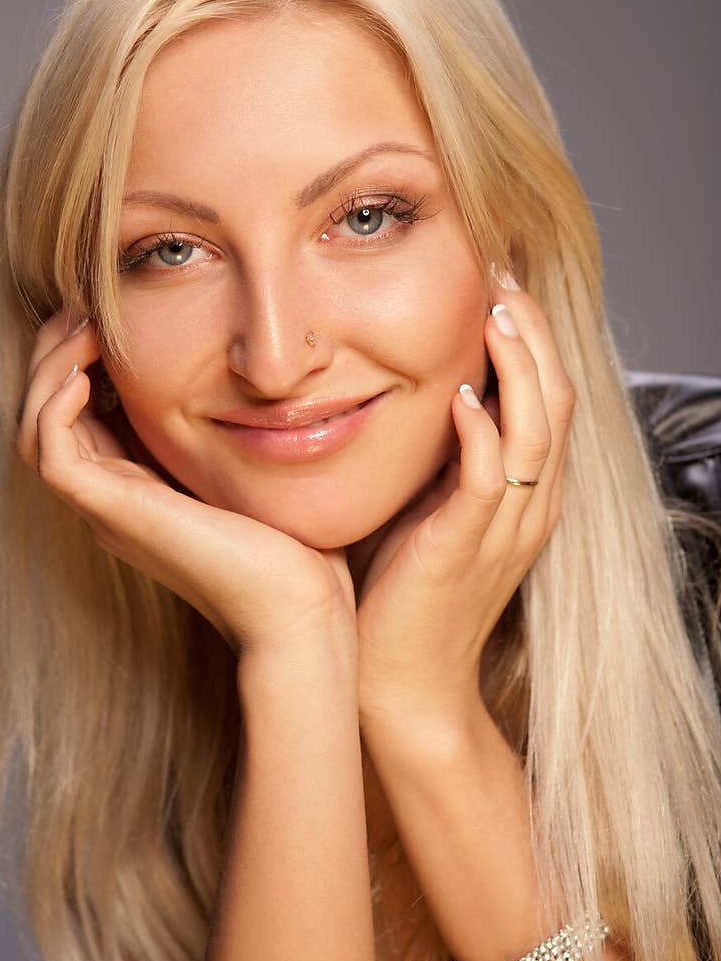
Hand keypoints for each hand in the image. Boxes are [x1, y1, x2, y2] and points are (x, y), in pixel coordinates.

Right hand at [15, 309, 356, 660]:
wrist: (299, 610)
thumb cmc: (297, 550)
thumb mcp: (261, 467)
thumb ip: (243, 428)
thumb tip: (266, 373)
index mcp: (140, 488)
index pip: (82, 413)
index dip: (85, 358)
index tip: (112, 311)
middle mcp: (113, 498)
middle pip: (47, 415)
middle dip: (58, 353)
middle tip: (86, 305)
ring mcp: (108, 509)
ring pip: (35, 429)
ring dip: (51, 369)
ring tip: (84, 324)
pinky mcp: (111, 514)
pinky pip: (50, 452)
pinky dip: (56, 404)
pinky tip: (88, 371)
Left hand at [355, 279, 575, 730]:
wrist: (402, 685)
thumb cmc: (402, 596)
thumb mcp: (427, 511)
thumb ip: (437, 459)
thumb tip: (415, 398)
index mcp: (526, 495)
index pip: (549, 399)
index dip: (533, 339)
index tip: (498, 287)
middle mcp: (530, 506)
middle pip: (558, 400)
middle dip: (534, 333)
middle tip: (501, 275)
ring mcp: (506, 528)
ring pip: (538, 430)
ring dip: (519, 366)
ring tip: (495, 311)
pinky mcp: (466, 548)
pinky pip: (490, 479)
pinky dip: (482, 432)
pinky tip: (459, 394)